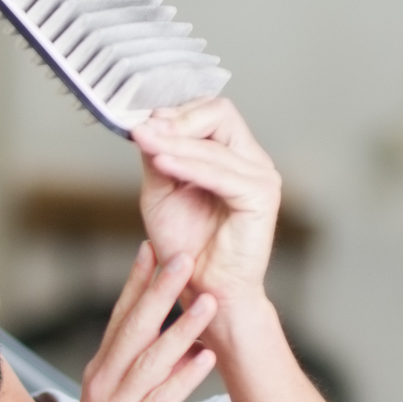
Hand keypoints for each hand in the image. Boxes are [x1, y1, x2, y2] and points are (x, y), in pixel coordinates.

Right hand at [46, 243, 218, 401]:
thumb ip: (143, 376)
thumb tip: (179, 346)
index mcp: (100, 373)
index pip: (118, 318)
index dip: (136, 282)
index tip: (152, 248)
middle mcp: (103, 384)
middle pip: (133, 328)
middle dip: (158, 289)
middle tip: (181, 255)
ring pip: (150, 359)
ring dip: (182, 327)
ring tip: (208, 301)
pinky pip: (160, 400)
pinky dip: (184, 377)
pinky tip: (206, 358)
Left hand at [132, 98, 282, 320]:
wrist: (203, 290)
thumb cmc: (185, 246)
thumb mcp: (161, 193)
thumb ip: (159, 158)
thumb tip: (149, 123)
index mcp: (232, 156)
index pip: (210, 111)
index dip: (175, 112)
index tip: (141, 121)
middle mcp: (251, 160)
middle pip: (221, 113)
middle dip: (177, 120)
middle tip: (142, 129)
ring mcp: (261, 176)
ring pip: (215, 143)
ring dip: (174, 141)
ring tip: (143, 141)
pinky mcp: (261, 197)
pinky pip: (221, 173)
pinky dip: (188, 165)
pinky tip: (161, 162)